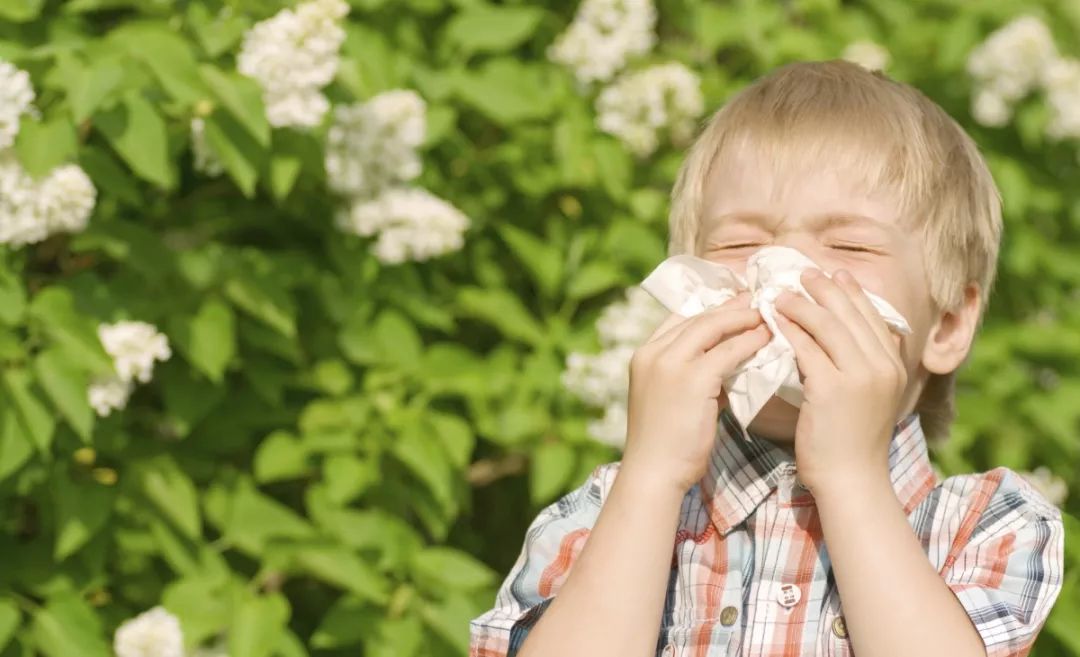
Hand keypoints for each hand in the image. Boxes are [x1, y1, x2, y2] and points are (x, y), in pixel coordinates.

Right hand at [622, 293, 771, 494]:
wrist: (653, 472)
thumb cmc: (664, 445)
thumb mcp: (671, 399)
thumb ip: (691, 376)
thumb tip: (725, 364)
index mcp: (643, 356)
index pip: (678, 319)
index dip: (707, 309)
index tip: (732, 304)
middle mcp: (653, 353)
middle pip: (696, 318)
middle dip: (729, 307)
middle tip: (755, 300)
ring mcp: (669, 363)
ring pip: (712, 327)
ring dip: (742, 319)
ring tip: (766, 316)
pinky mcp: (692, 378)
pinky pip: (728, 351)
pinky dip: (749, 342)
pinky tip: (766, 339)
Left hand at [772, 268, 906, 495]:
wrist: (851, 480)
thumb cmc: (851, 443)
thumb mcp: (868, 398)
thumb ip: (861, 367)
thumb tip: (840, 340)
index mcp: (894, 367)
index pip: (874, 317)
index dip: (852, 293)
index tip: (834, 274)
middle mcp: (883, 366)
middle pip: (852, 314)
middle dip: (826, 288)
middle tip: (804, 272)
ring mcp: (860, 376)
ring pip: (828, 325)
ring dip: (802, 304)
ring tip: (781, 293)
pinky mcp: (833, 387)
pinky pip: (806, 347)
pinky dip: (789, 330)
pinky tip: (774, 320)